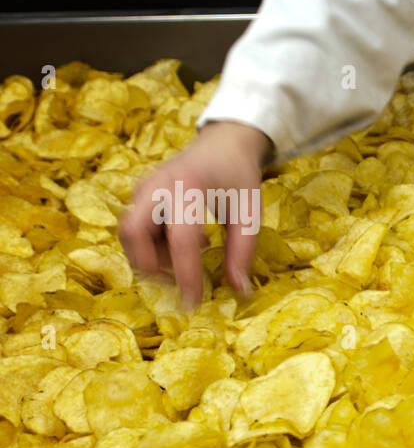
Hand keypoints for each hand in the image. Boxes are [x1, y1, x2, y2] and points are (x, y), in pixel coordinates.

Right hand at [118, 120, 272, 307]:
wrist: (222, 144)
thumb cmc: (239, 177)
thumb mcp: (250, 213)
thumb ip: (243, 252)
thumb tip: (238, 292)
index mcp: (189, 186)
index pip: (181, 239)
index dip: (186, 275)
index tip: (193, 303)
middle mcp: (157, 185)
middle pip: (132, 232)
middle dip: (150, 265)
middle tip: (178, 281)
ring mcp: (143, 189)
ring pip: (128, 233)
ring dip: (151, 257)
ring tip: (186, 257)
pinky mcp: (139, 196)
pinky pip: (133, 229)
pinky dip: (151, 247)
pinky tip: (181, 246)